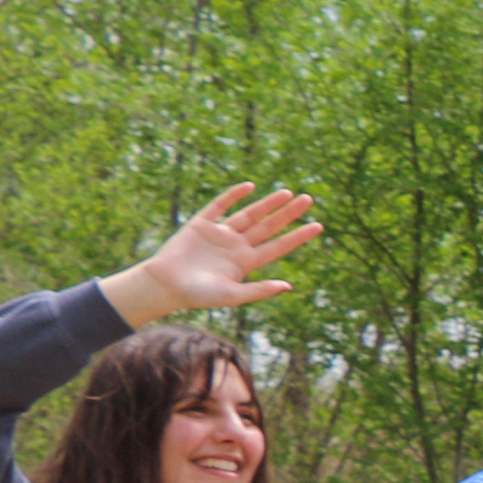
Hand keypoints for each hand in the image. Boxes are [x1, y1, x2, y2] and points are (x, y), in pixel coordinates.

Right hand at [115, 184, 321, 323]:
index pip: (278, 246)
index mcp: (246, 263)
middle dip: (288, 213)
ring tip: (287, 193)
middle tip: (309, 199)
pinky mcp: (200, 224)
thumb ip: (259, 290)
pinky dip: (233, 195)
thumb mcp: (231, 296)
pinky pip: (220, 206)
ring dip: (267, 203)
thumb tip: (288, 286)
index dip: (298, 236)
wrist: (164, 285)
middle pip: (269, 226)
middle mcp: (237, 246)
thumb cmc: (197, 295)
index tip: (318, 226)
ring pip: (249, 214)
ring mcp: (220, 234)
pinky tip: (249, 187)